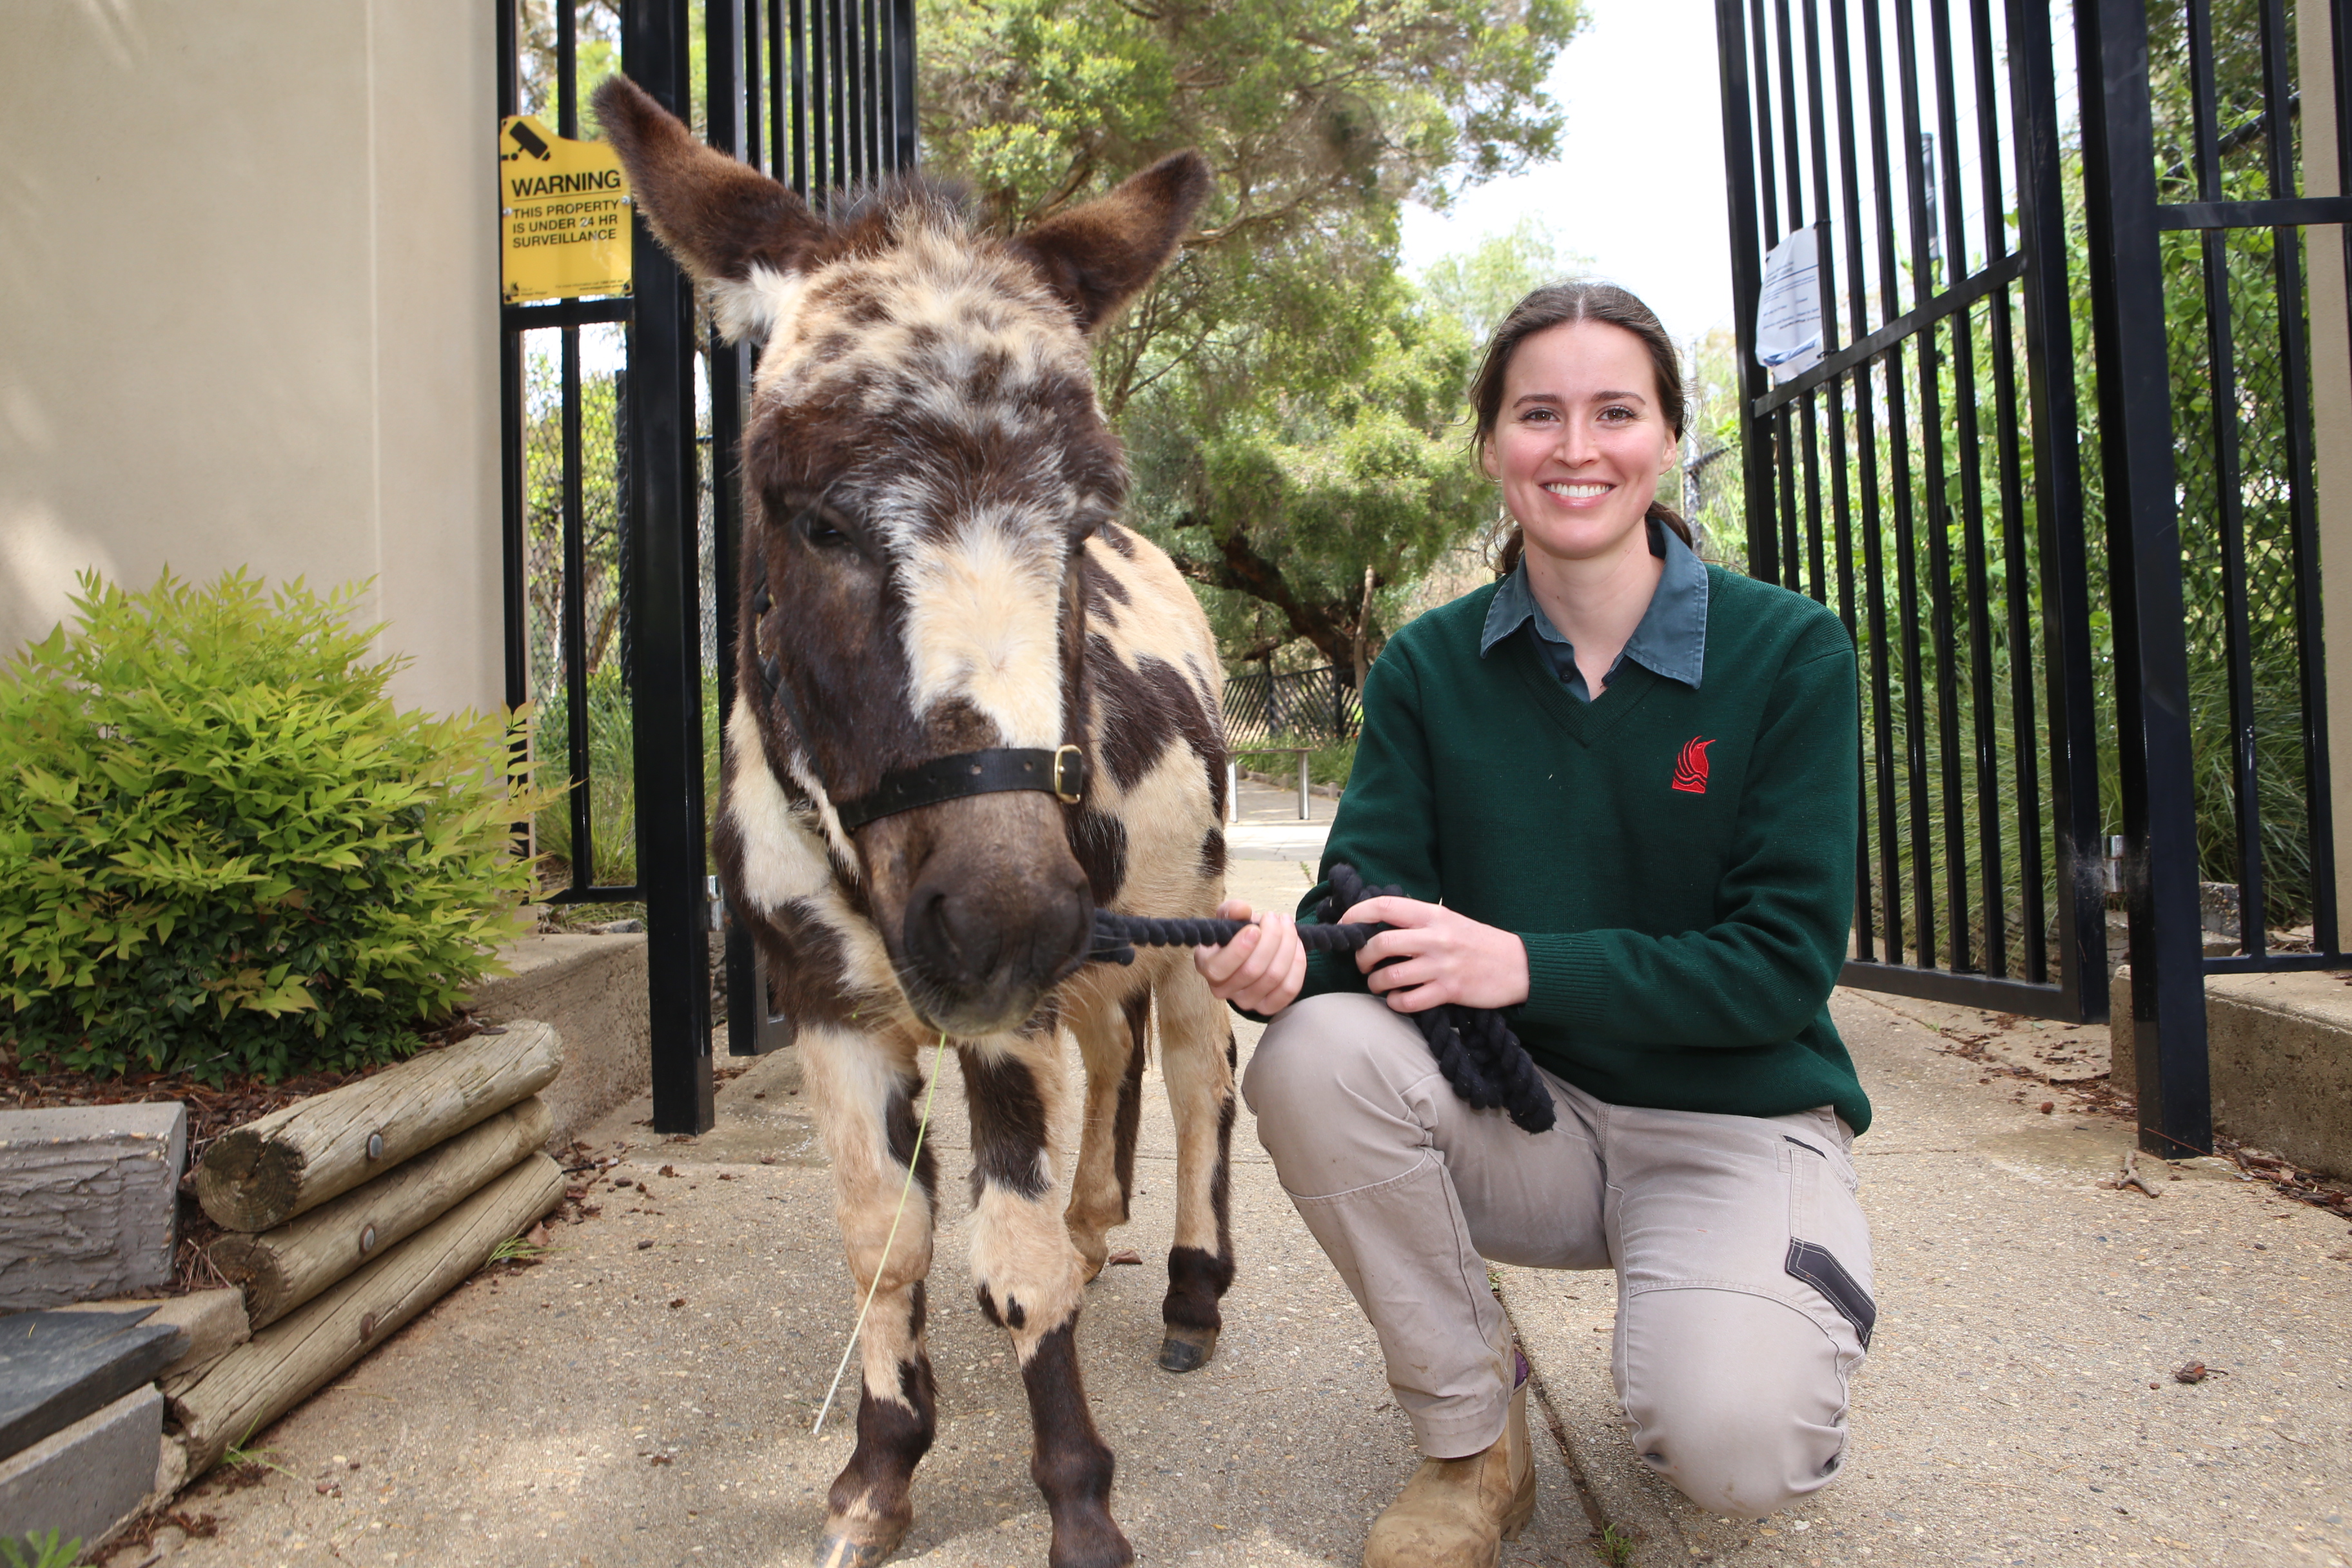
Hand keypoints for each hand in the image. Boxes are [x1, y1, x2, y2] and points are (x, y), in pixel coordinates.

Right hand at [1192, 898, 1307, 1014]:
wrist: (1251, 950)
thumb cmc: (1237, 934)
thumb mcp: (1229, 918)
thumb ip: (1232, 910)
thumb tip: (1242, 910)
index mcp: (1207, 966)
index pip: (1219, 967)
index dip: (1240, 948)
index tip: (1255, 928)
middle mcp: (1222, 989)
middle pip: (1252, 970)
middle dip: (1270, 939)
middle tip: (1276, 917)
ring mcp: (1245, 1001)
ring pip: (1273, 978)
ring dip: (1287, 946)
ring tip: (1287, 925)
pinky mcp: (1268, 1007)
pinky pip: (1288, 990)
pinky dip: (1297, 965)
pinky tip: (1297, 945)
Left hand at [1342, 896, 1528, 1012]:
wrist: (1518, 965)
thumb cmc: (1478, 942)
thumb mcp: (1449, 920)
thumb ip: (1417, 920)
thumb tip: (1376, 924)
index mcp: (1432, 915)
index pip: (1384, 907)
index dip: (1356, 915)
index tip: (1345, 926)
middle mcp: (1435, 938)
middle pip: (1380, 944)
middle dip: (1362, 957)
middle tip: (1363, 964)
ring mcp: (1441, 966)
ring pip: (1389, 976)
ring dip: (1375, 983)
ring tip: (1378, 984)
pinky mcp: (1449, 991)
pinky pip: (1408, 1001)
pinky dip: (1395, 1003)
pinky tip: (1397, 1000)